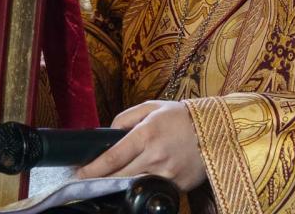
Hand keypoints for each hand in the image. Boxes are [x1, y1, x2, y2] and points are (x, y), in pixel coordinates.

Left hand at [75, 100, 207, 190]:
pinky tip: (135, 182)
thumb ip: (125, 117)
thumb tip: (107, 134)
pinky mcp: (177, 186)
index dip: (92, 168)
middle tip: (84, 182)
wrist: (216, 130)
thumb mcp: (152, 107)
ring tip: (106, 182)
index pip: (113, 157)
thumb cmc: (181, 116)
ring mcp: (167, 174)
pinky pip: (152, 189)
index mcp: (147, 134)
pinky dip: (142, 186)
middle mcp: (156, 156)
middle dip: (99, 181)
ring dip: (118, 186)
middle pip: (119, 177)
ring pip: (133, 186)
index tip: (78, 173)